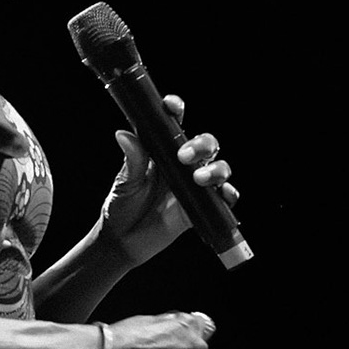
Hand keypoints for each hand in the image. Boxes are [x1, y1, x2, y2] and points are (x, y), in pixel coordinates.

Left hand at [97, 94, 238, 265]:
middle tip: (184, 156)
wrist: (124, 242)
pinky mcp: (202, 206)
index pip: (173, 124)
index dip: (176, 109)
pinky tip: (223, 194)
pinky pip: (223, 197)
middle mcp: (181, 164)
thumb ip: (132, 160)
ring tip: (199, 179)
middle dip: (202, 145)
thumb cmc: (121, 206)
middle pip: (205, 144)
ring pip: (218, 167)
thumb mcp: (125, 182)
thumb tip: (123, 134)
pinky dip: (228, 194)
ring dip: (215, 169)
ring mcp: (194, 184)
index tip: (171, 107)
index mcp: (161, 150)